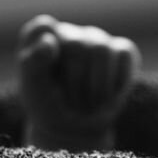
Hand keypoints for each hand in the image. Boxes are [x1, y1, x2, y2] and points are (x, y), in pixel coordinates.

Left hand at [18, 15, 140, 150]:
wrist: (74, 129)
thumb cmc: (49, 106)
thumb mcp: (34, 90)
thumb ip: (33, 64)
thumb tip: (49, 41)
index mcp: (40, 37)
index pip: (43, 28)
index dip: (45, 54)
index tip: (45, 79)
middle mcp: (68, 33)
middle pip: (77, 45)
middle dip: (76, 82)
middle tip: (72, 103)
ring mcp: (96, 39)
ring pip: (102, 50)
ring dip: (96, 86)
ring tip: (89, 103)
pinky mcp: (121, 50)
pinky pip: (124, 55)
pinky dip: (116, 83)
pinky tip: (107, 96)